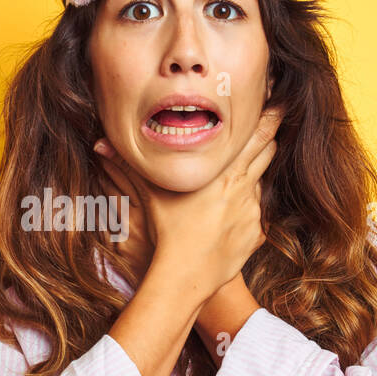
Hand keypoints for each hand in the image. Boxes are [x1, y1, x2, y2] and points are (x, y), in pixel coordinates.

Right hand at [94, 105, 284, 306]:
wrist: (186, 275)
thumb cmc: (166, 231)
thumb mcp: (148, 194)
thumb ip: (127, 166)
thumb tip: (100, 145)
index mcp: (224, 170)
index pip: (258, 132)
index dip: (270, 114)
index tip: (277, 100)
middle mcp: (244, 186)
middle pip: (268, 149)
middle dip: (269, 135)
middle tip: (270, 121)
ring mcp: (253, 210)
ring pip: (261, 180)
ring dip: (254, 172)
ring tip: (238, 173)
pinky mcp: (255, 232)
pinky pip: (255, 213)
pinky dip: (245, 208)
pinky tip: (226, 215)